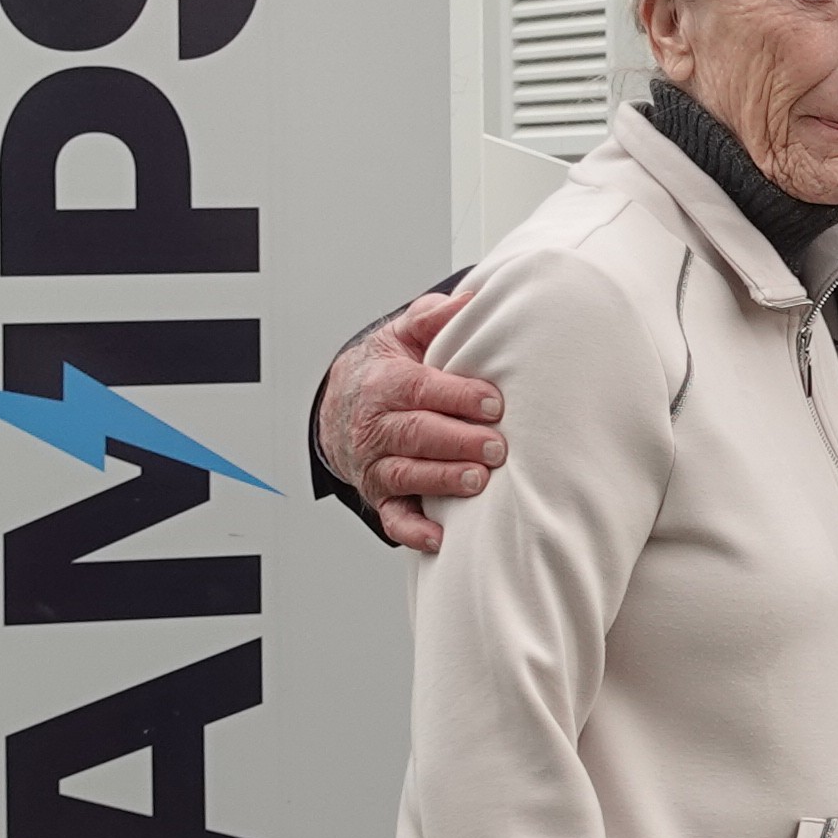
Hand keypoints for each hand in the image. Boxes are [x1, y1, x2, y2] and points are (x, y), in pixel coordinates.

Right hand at [325, 295, 503, 554]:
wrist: (341, 403)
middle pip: (414, 433)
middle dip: (457, 441)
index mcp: (384, 383)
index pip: (419, 388)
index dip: (456, 396)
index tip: (493, 403)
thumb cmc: (385, 368)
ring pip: (405, 473)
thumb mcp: (403, 334)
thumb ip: (433, 316)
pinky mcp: (380, 494)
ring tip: (477, 481)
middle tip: (497, 447)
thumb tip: (470, 299)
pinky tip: (442, 538)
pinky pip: (393, 517)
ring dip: (441, 480)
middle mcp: (375, 425)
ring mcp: (375, 463)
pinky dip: (414, 531)